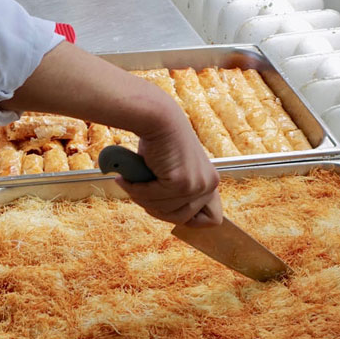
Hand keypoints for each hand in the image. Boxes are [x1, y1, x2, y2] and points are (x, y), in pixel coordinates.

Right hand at [3, 43, 222, 225]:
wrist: (156, 117)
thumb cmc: (161, 141)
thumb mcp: (175, 171)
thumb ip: (179, 194)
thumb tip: (179, 221)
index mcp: (212, 182)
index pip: (212, 219)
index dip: (188, 219)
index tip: (165, 207)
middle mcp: (210, 184)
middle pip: (181, 219)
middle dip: (156, 208)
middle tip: (139, 191)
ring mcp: (197, 184)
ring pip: (164, 211)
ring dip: (142, 198)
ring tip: (131, 181)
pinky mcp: (181, 182)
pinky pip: (153, 199)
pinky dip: (137, 190)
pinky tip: (128, 177)